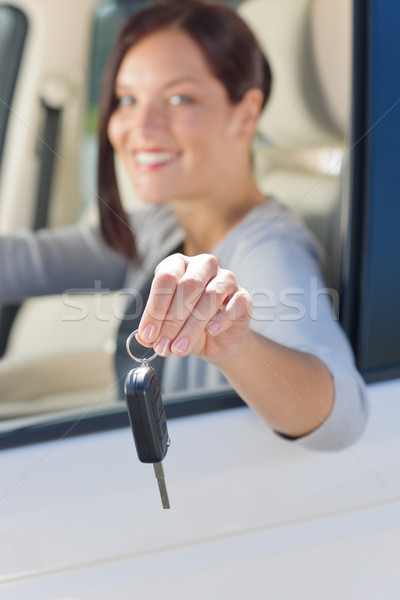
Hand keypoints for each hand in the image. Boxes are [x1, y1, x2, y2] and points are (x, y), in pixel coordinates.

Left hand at [136, 253, 251, 363]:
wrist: (218, 341)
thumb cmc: (188, 326)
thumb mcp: (166, 329)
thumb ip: (154, 330)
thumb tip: (142, 337)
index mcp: (179, 265)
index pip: (166, 278)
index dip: (155, 308)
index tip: (149, 334)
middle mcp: (203, 266)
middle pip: (188, 286)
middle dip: (172, 320)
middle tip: (163, 345)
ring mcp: (226, 278)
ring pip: (211, 295)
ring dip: (193, 326)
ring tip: (180, 349)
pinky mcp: (243, 296)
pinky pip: (236, 303)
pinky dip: (221, 319)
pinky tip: (210, 332)